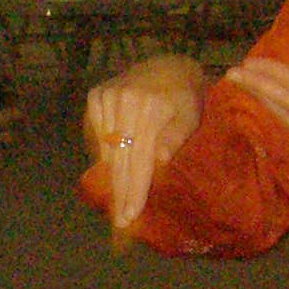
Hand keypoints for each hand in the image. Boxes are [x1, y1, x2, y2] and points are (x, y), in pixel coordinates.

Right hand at [82, 57, 206, 232]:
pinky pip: (97, 135)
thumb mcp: (192, 114)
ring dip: (110, 178)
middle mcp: (123, 101)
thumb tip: (160, 159)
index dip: (133, 190)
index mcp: (149, 108)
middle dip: (119, 193)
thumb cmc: (186, 97)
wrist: (169, 66)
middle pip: (119, 159)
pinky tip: (112, 172)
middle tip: (119, 222)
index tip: (129, 217)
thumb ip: (177, 136)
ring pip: (106, 150)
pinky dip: (104, 155)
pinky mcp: (96, 96)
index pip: (138, 160)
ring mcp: (106, 98)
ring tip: (115, 205)